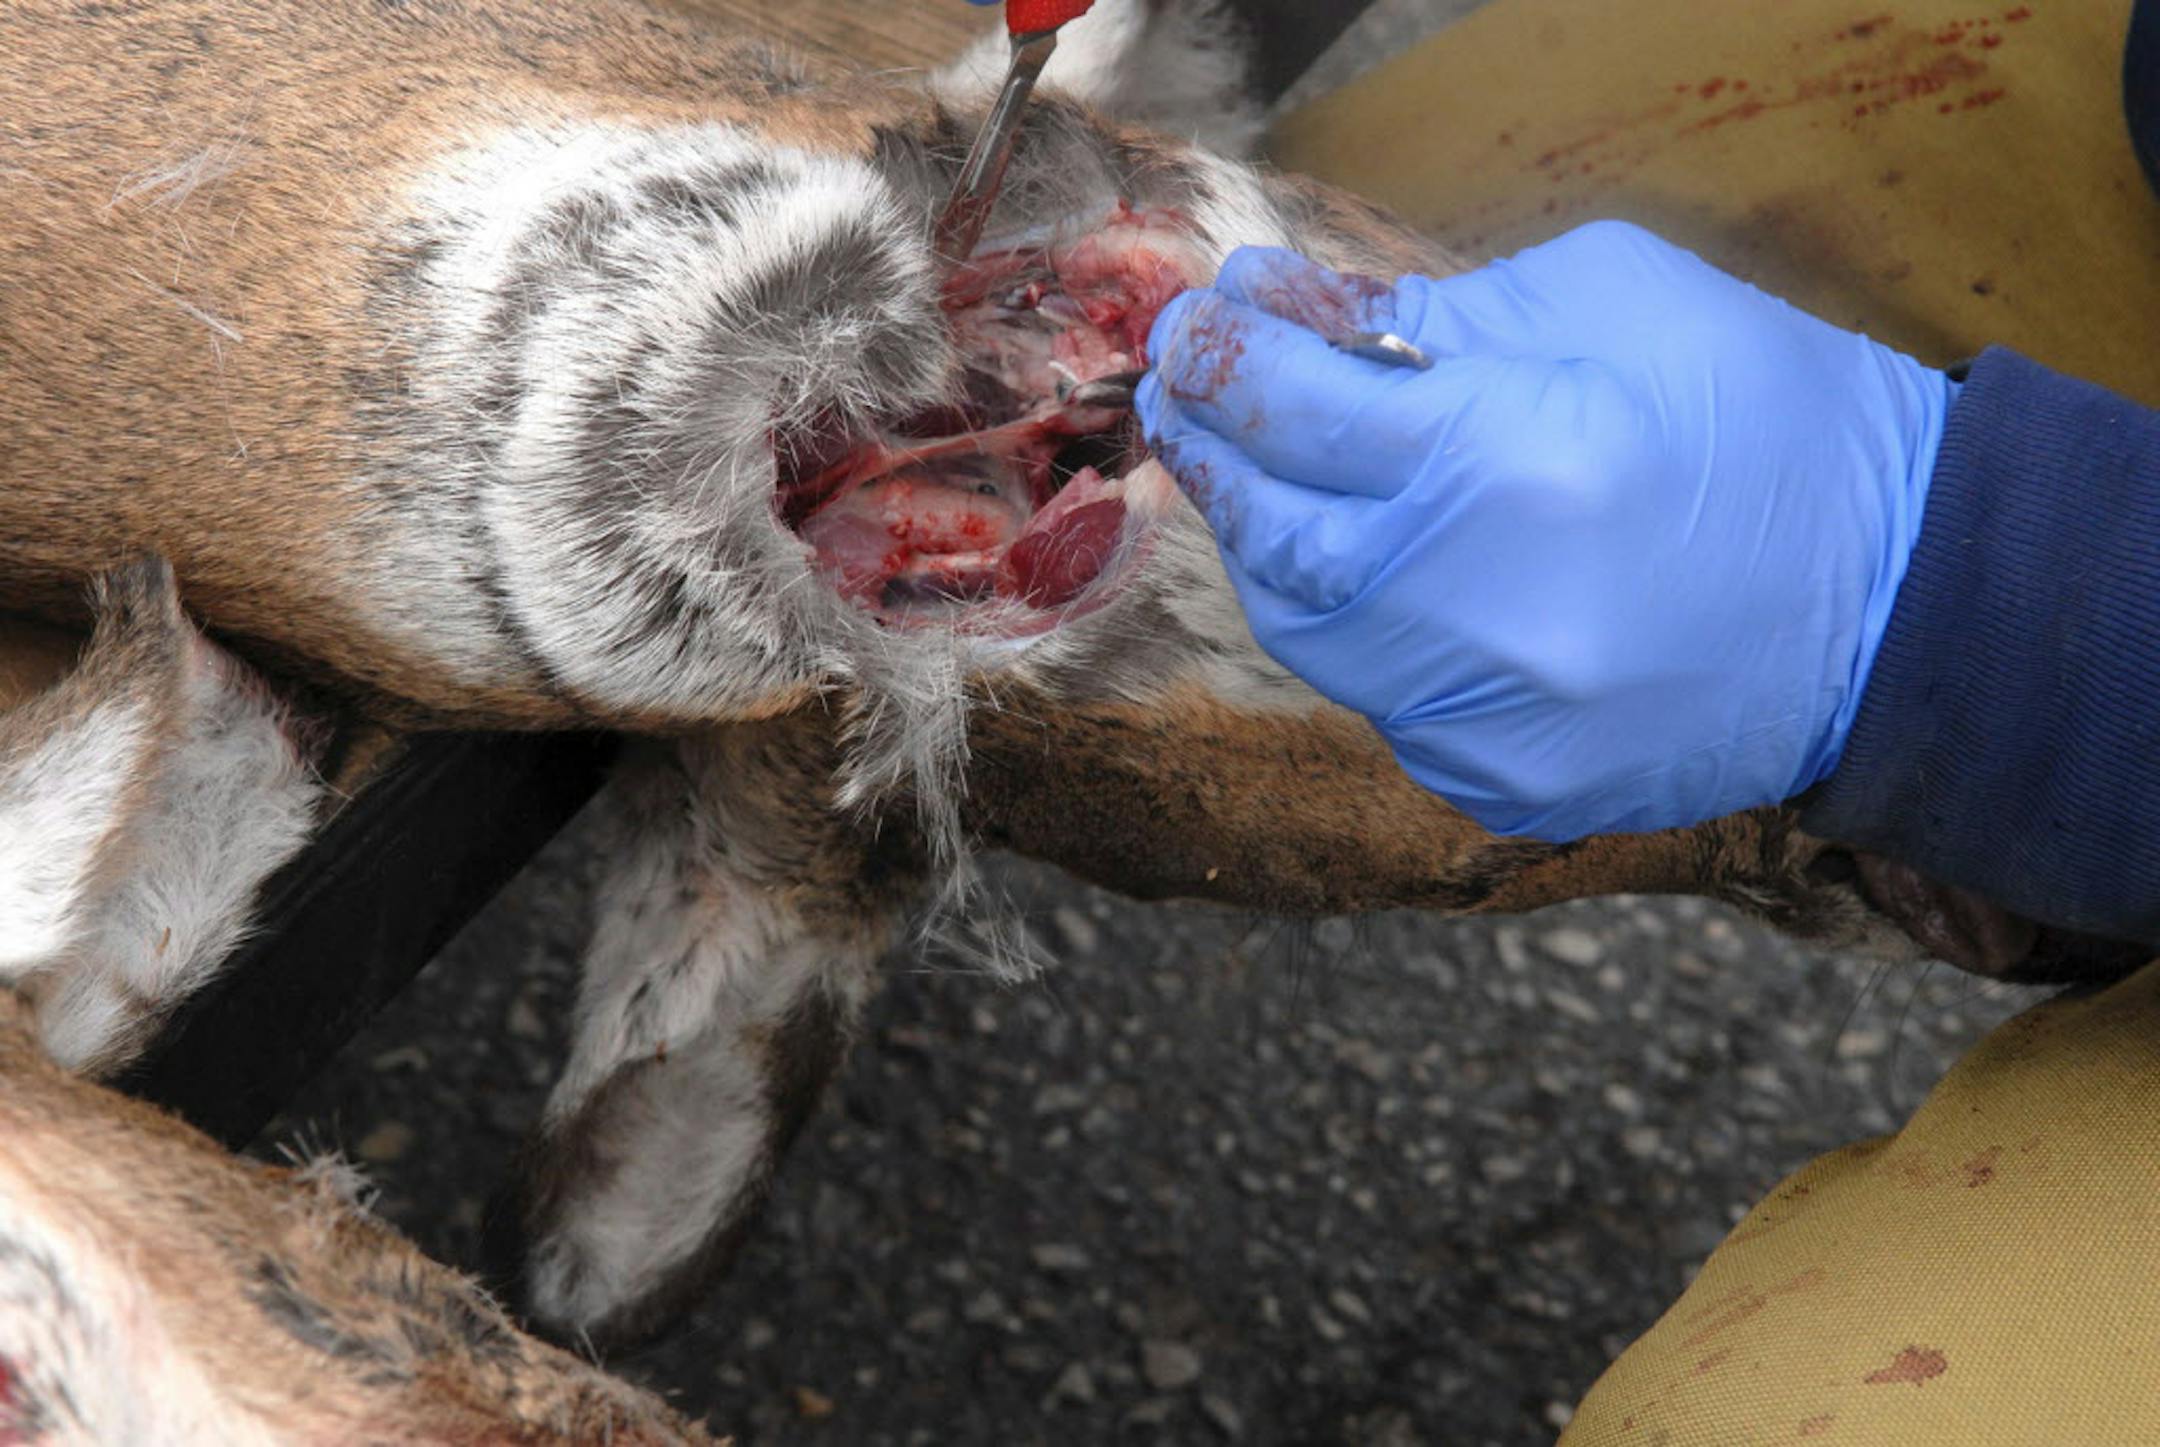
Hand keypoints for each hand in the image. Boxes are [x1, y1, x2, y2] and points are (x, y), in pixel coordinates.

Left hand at [1136, 222, 1957, 840]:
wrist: (1907, 606)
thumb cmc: (1776, 422)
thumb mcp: (1615, 303)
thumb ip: (1437, 314)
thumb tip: (1288, 310)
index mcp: (1511, 464)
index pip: (1294, 409)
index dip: (1221, 358)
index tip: (1192, 327)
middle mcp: (1479, 613)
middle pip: (1274, 535)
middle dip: (1217, 455)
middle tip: (1187, 399)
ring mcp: (1488, 721)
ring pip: (1308, 636)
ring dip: (1272, 550)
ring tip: (1268, 481)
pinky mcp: (1503, 787)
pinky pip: (1381, 705)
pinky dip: (1358, 636)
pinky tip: (1378, 581)